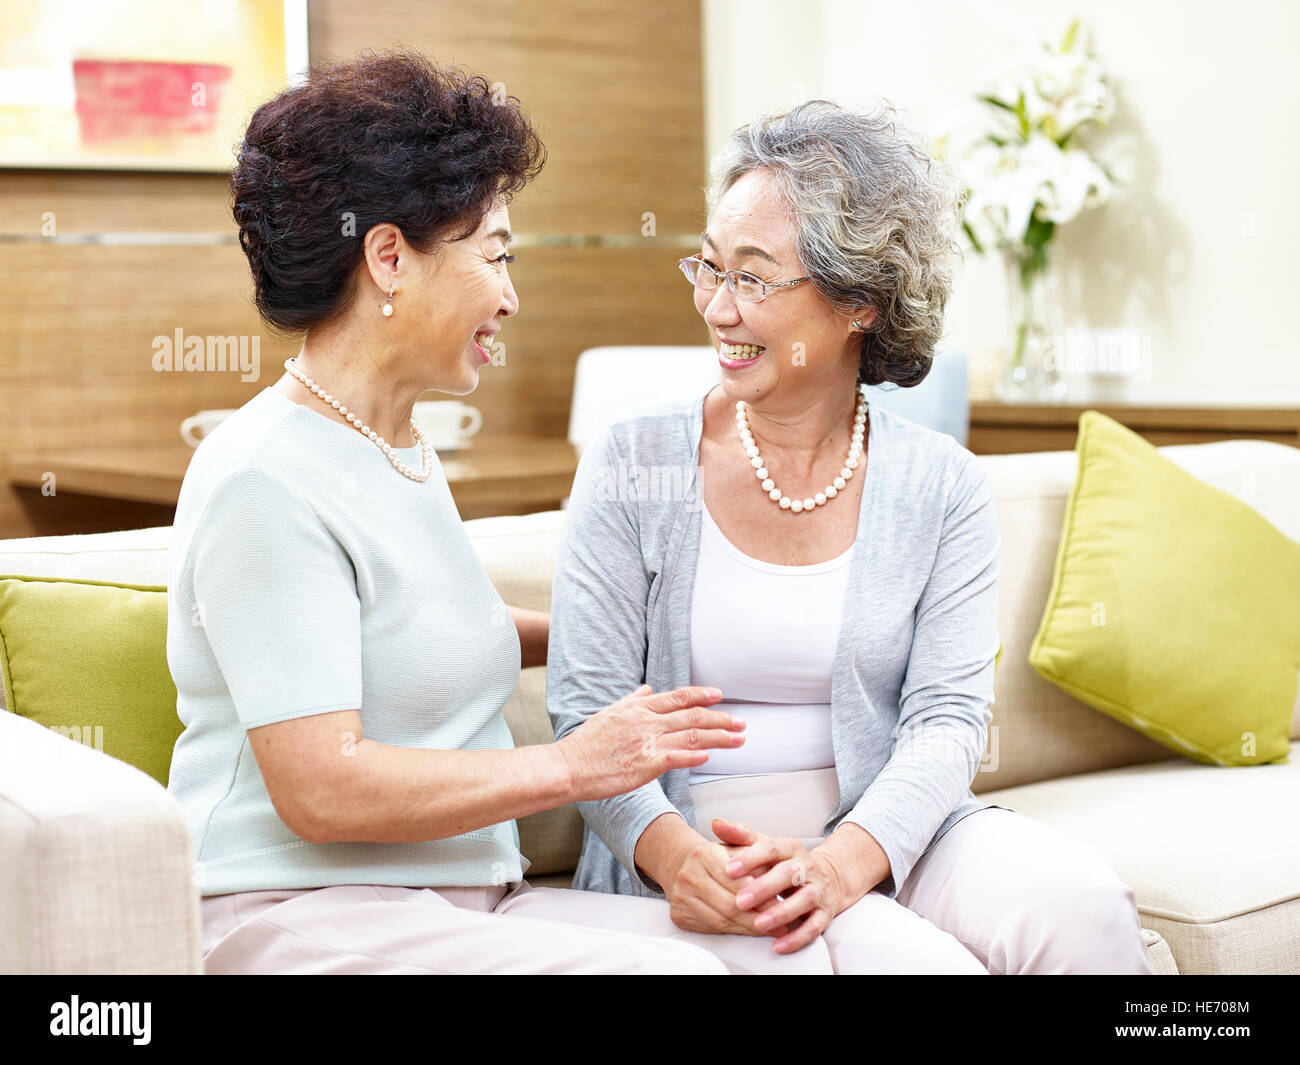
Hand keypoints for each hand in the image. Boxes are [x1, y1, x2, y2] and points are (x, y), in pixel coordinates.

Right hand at [557, 685, 745, 801]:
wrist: (569, 766)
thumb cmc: (587, 743)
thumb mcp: (610, 713)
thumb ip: (632, 700)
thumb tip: (646, 689)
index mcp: (639, 708)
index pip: (678, 697)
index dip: (702, 695)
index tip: (719, 696)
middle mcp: (646, 721)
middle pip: (692, 716)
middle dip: (721, 719)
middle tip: (742, 722)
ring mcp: (646, 742)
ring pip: (691, 735)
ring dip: (718, 737)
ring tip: (739, 740)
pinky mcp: (644, 765)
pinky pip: (674, 758)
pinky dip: (693, 755)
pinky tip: (709, 756)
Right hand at [660, 821, 790, 937]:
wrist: (681, 862)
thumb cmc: (716, 856)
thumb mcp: (737, 845)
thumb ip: (757, 856)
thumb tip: (779, 876)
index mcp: (705, 854)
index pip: (738, 882)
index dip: (761, 896)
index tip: (781, 905)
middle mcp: (689, 875)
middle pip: (729, 905)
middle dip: (758, 918)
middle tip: (781, 925)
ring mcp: (681, 897)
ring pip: (721, 921)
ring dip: (748, 928)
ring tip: (770, 930)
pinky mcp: (679, 915)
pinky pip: (710, 929)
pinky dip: (733, 931)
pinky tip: (748, 930)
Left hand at [714, 819, 846, 953]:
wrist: (826, 878)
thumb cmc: (785, 864)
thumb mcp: (764, 846)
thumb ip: (740, 837)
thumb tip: (717, 824)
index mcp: (790, 848)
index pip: (771, 848)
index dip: (750, 858)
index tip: (728, 869)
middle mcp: (806, 867)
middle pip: (788, 874)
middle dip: (764, 888)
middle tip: (740, 900)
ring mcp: (818, 890)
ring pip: (804, 900)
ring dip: (781, 913)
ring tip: (758, 924)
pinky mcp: (825, 913)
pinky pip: (814, 927)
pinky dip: (797, 938)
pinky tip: (779, 945)